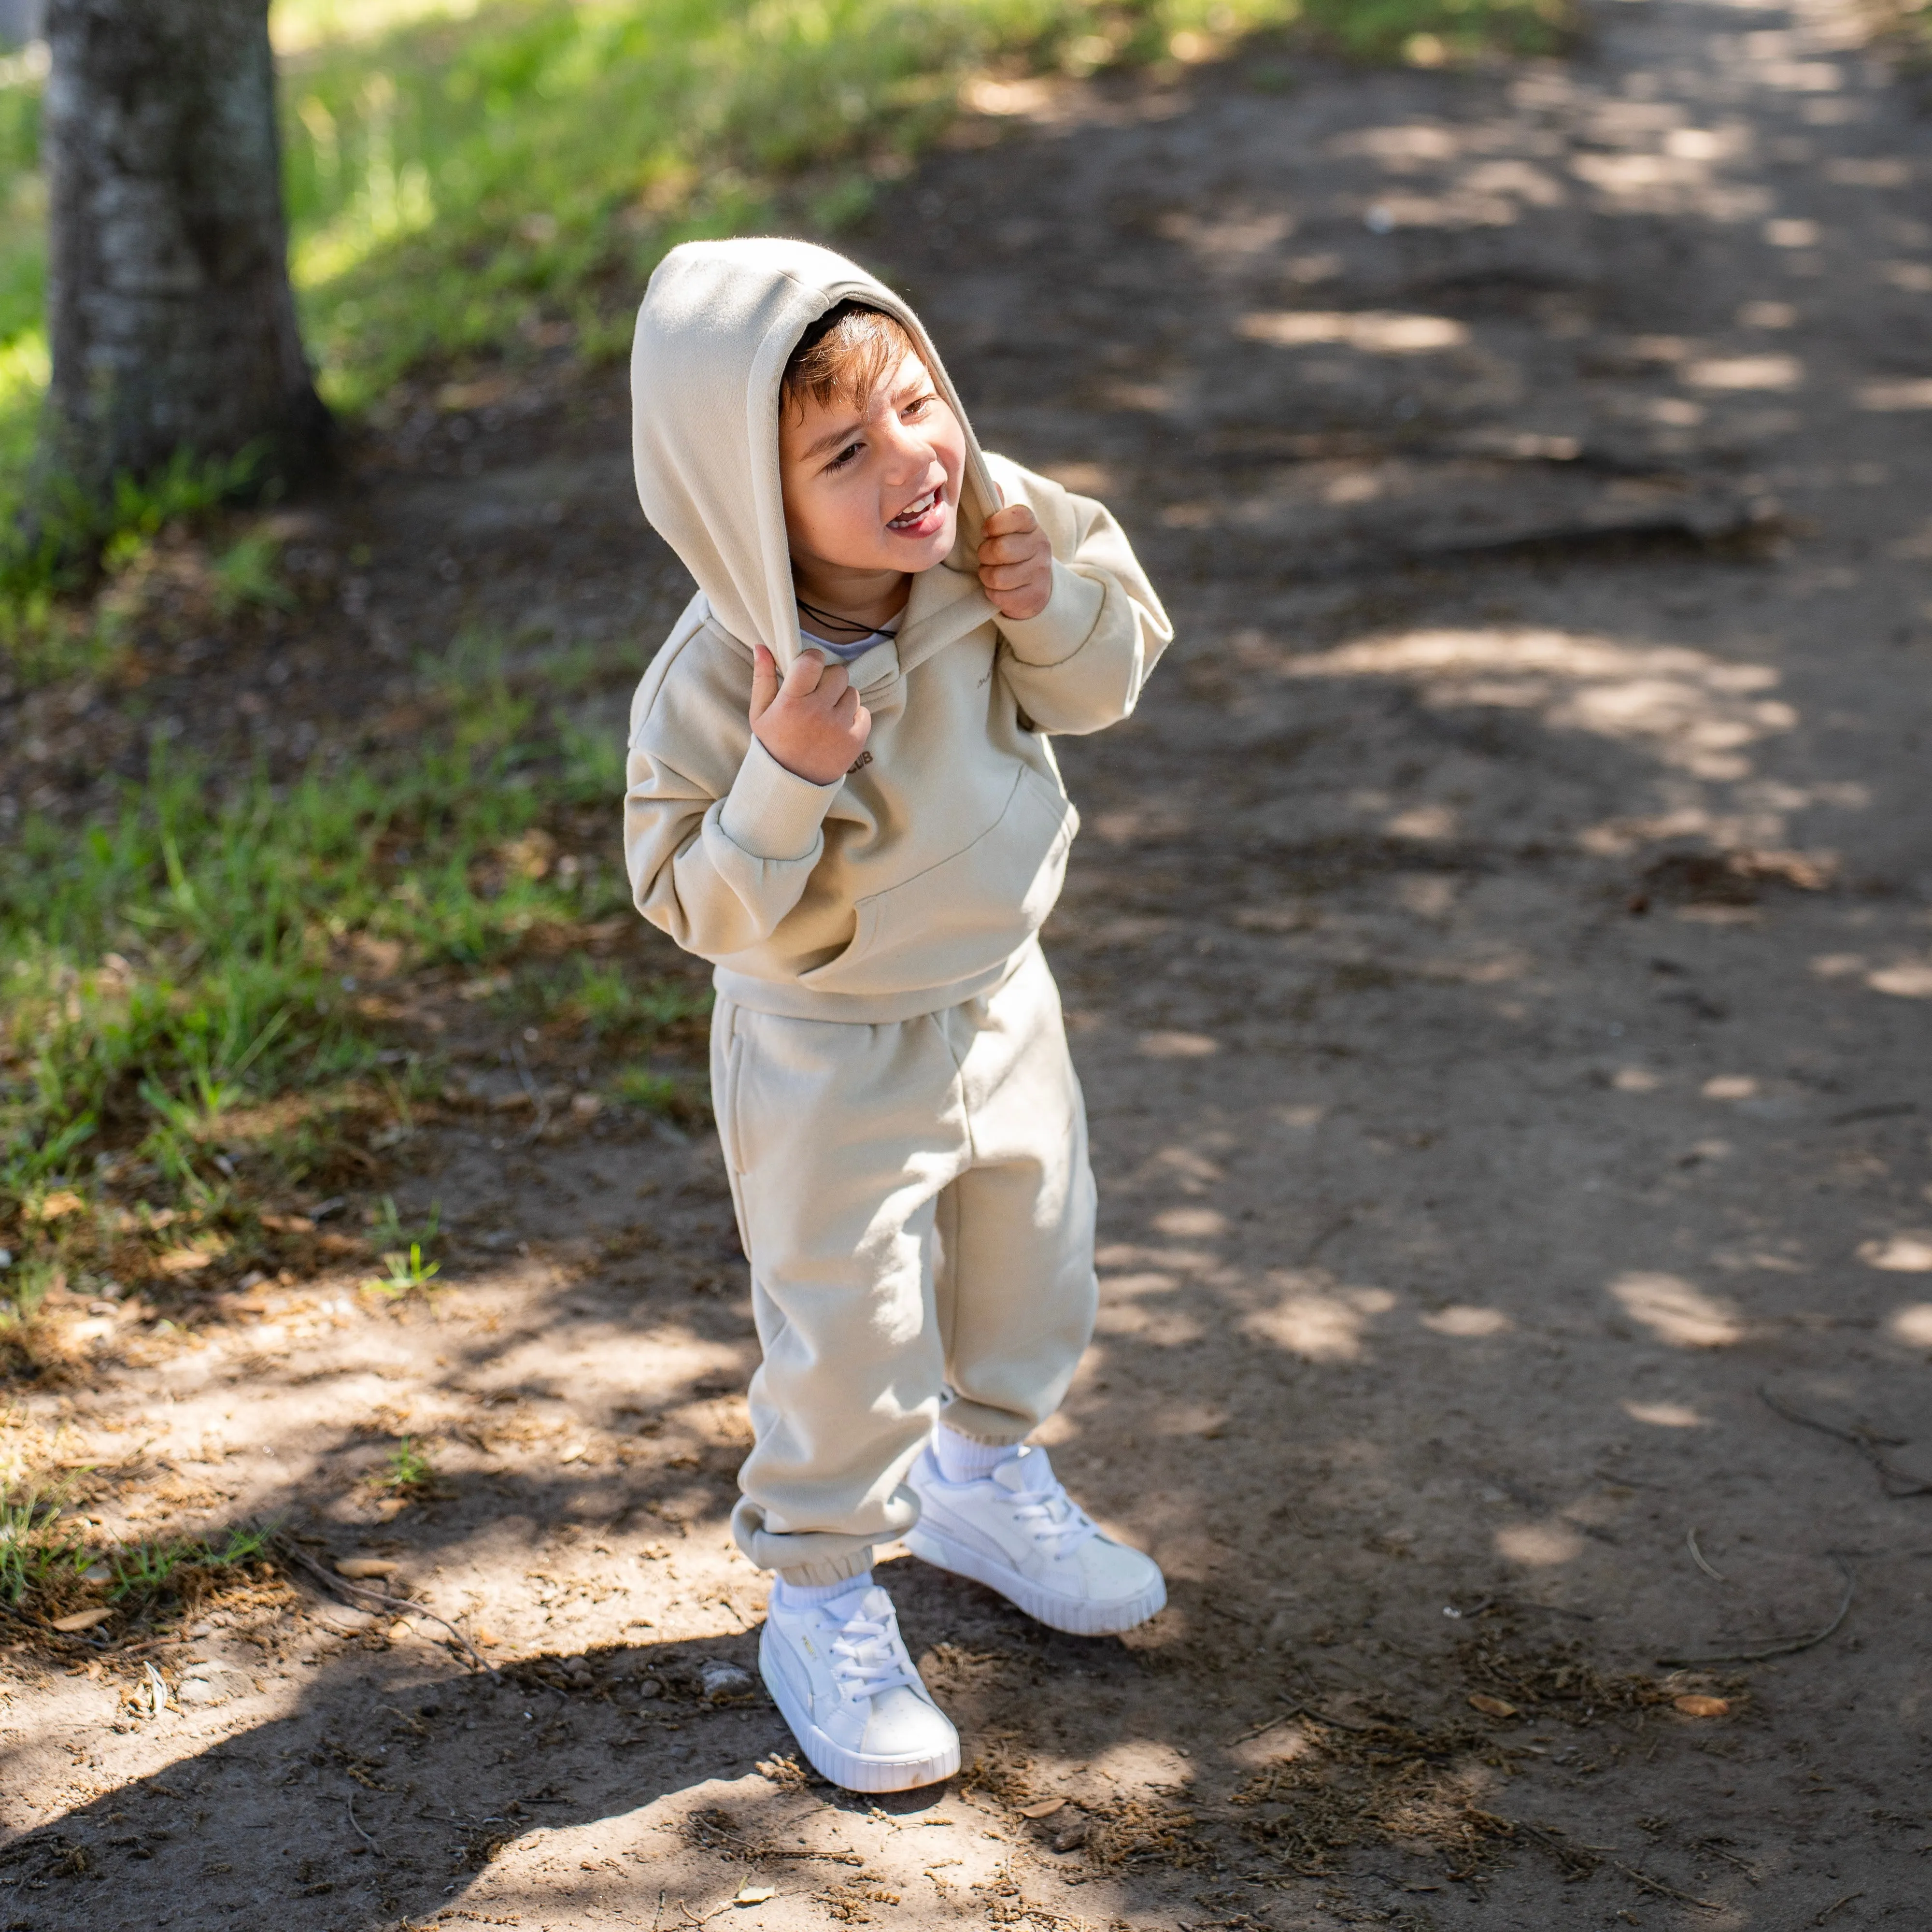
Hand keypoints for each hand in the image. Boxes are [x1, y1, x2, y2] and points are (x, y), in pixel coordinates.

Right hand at [750, 644, 870, 784]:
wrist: (791, 783)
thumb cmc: (773, 744)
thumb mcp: (760, 712)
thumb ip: (763, 678)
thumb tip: (761, 646)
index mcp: (792, 702)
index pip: (812, 661)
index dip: (812, 660)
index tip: (807, 670)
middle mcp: (818, 713)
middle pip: (838, 673)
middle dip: (828, 680)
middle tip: (817, 695)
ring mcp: (839, 727)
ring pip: (852, 692)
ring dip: (841, 699)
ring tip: (826, 714)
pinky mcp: (856, 741)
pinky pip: (864, 713)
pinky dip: (854, 717)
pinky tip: (838, 727)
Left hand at [977, 502, 1052, 620]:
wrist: (1035, 586)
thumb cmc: (1011, 552)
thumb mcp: (1005, 528)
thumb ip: (996, 506)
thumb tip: (993, 484)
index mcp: (1032, 524)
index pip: (1017, 516)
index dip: (995, 524)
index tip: (986, 531)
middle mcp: (1041, 546)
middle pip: (1001, 549)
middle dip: (984, 555)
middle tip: (985, 557)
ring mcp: (1041, 573)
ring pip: (998, 576)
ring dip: (986, 576)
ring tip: (991, 574)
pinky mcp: (1036, 597)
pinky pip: (1001, 597)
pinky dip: (993, 594)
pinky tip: (999, 589)